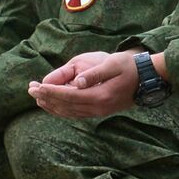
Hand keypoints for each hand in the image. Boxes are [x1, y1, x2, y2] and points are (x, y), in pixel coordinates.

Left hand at [27, 49, 143, 118]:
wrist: (147, 79)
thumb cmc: (129, 66)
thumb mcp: (112, 64)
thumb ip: (94, 74)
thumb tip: (77, 82)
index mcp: (99, 96)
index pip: (68, 96)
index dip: (50, 92)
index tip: (36, 86)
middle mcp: (98, 107)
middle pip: (66, 106)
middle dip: (47, 98)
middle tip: (30, 90)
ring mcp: (99, 112)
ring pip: (70, 113)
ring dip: (52, 106)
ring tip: (38, 98)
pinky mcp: (100, 111)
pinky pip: (77, 113)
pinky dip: (63, 110)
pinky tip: (54, 105)